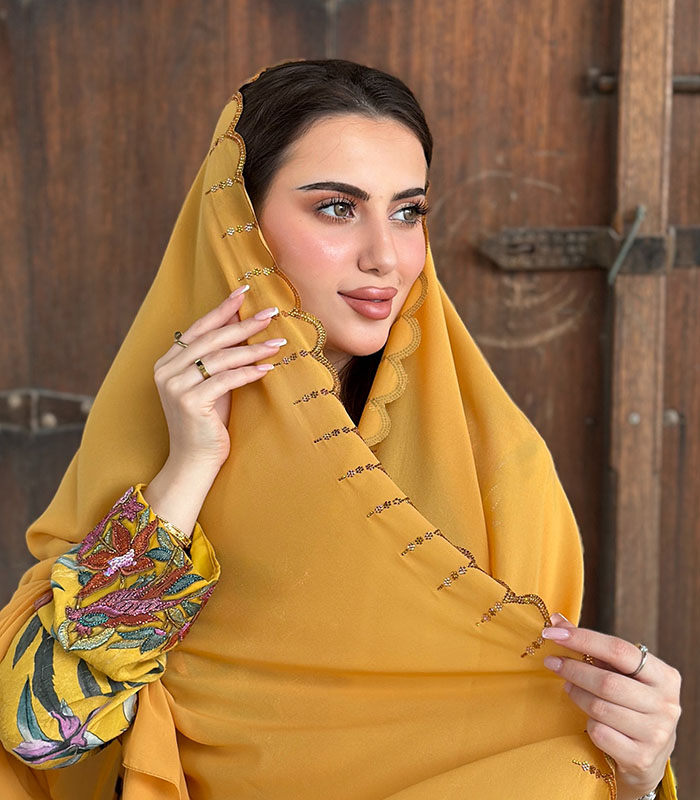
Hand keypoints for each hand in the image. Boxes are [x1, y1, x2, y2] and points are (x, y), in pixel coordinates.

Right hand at [152, 286, 283, 469]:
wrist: (193, 461)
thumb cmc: (207, 422)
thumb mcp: (213, 383)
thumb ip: (219, 356)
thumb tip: (241, 323)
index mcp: (168, 362)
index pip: (199, 328)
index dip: (222, 309)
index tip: (244, 290)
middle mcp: (166, 370)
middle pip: (211, 339)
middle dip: (243, 323)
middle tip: (270, 313)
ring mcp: (175, 386)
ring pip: (220, 358)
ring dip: (252, 348)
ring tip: (279, 341)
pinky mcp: (189, 403)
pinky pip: (225, 380)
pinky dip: (248, 373)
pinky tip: (268, 368)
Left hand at [541, 613, 680, 799]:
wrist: (647, 755)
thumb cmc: (629, 703)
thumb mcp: (620, 673)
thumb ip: (591, 646)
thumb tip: (556, 620)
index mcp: (664, 676)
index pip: (619, 650)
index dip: (583, 638)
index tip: (552, 632)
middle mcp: (666, 705)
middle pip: (607, 681)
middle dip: (573, 669)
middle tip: (551, 662)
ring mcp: (656, 734)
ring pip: (600, 708)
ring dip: (576, 694)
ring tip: (568, 687)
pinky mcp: (641, 758)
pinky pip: (600, 733)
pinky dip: (587, 723)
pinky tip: (588, 719)